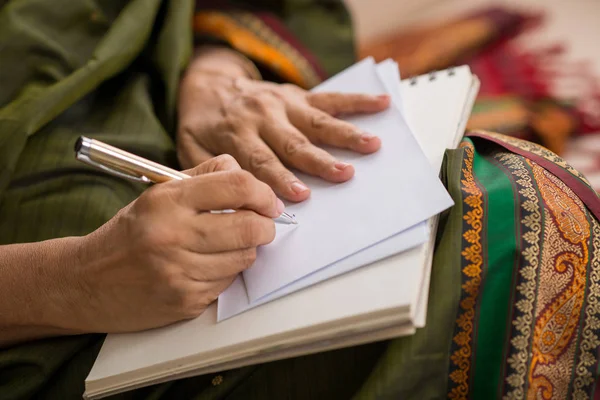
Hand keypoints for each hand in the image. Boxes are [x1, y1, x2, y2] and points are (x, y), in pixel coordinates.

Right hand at [63, 155, 279, 332]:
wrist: (86, 282)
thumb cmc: (128, 234)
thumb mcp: (158, 193)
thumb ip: (205, 177)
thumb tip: (246, 176)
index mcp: (167, 201)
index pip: (237, 186)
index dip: (264, 193)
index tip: (269, 202)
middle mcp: (173, 235)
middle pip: (249, 227)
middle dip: (265, 225)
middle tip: (262, 224)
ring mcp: (179, 272)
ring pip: (244, 258)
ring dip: (245, 250)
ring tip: (227, 245)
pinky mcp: (185, 301)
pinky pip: (227, 283)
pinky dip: (226, 273)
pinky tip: (206, 266)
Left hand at [177, 49, 389, 201]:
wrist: (208, 84)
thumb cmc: (204, 124)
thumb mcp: (191, 148)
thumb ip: (208, 173)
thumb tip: (228, 202)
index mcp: (237, 135)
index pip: (261, 161)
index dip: (281, 179)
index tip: (300, 196)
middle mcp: (263, 117)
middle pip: (294, 143)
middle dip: (319, 161)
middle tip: (342, 174)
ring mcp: (283, 104)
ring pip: (317, 122)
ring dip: (345, 134)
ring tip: (371, 145)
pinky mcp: (298, 95)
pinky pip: (330, 97)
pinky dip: (357, 102)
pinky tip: (380, 104)